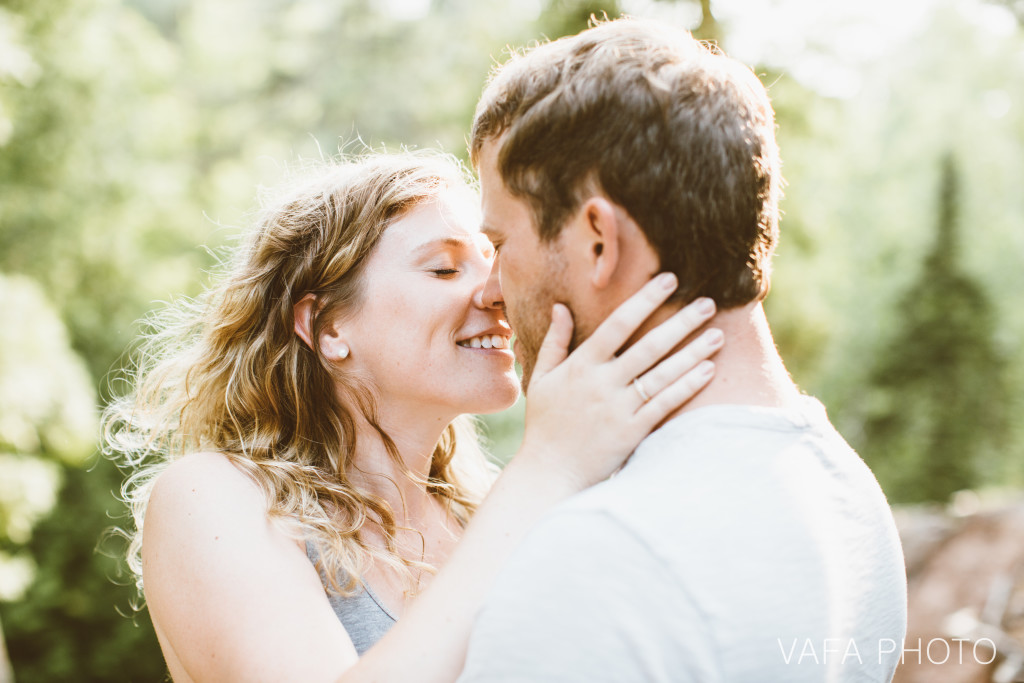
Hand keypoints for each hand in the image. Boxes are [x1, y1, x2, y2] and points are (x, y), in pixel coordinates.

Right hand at [517, 272, 721, 490]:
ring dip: (693, 352)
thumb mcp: (542, 378)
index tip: (668, 280)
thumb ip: (555, 342)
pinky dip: (687, 386)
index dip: (645, 299)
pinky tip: (708, 370)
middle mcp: (602, 383)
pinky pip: (665, 404)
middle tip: (708, 303)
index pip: (618, 324)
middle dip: (681, 321)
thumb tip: (561, 306)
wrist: (550, 471)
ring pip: (663, 374)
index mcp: (581, 365)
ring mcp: (619, 408)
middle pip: (649, 345)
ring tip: (718, 335)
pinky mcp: (632, 432)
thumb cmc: (545, 424)